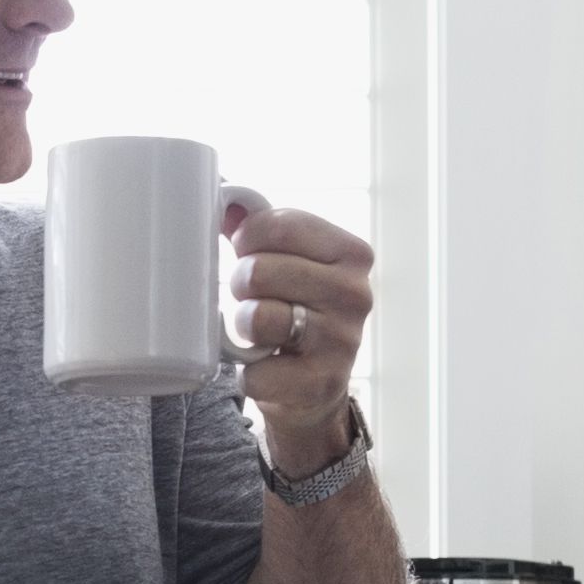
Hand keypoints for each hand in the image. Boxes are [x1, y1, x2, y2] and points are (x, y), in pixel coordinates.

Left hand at [223, 197, 377, 465]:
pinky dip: (249, 373)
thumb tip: (227, 194)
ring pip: (258, 318)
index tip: (249, 254)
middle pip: (259, 271)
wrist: (314, 389)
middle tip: (252, 299)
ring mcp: (343, 341)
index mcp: (351, 253)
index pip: (277, 224)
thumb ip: (258, 228)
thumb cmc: (296, 311)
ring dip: (242, 327)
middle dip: (240, 285)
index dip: (247, 240)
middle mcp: (356, 294)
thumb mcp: (288, 262)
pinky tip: (267, 368)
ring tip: (257, 331)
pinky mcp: (322, 384)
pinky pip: (256, 372)